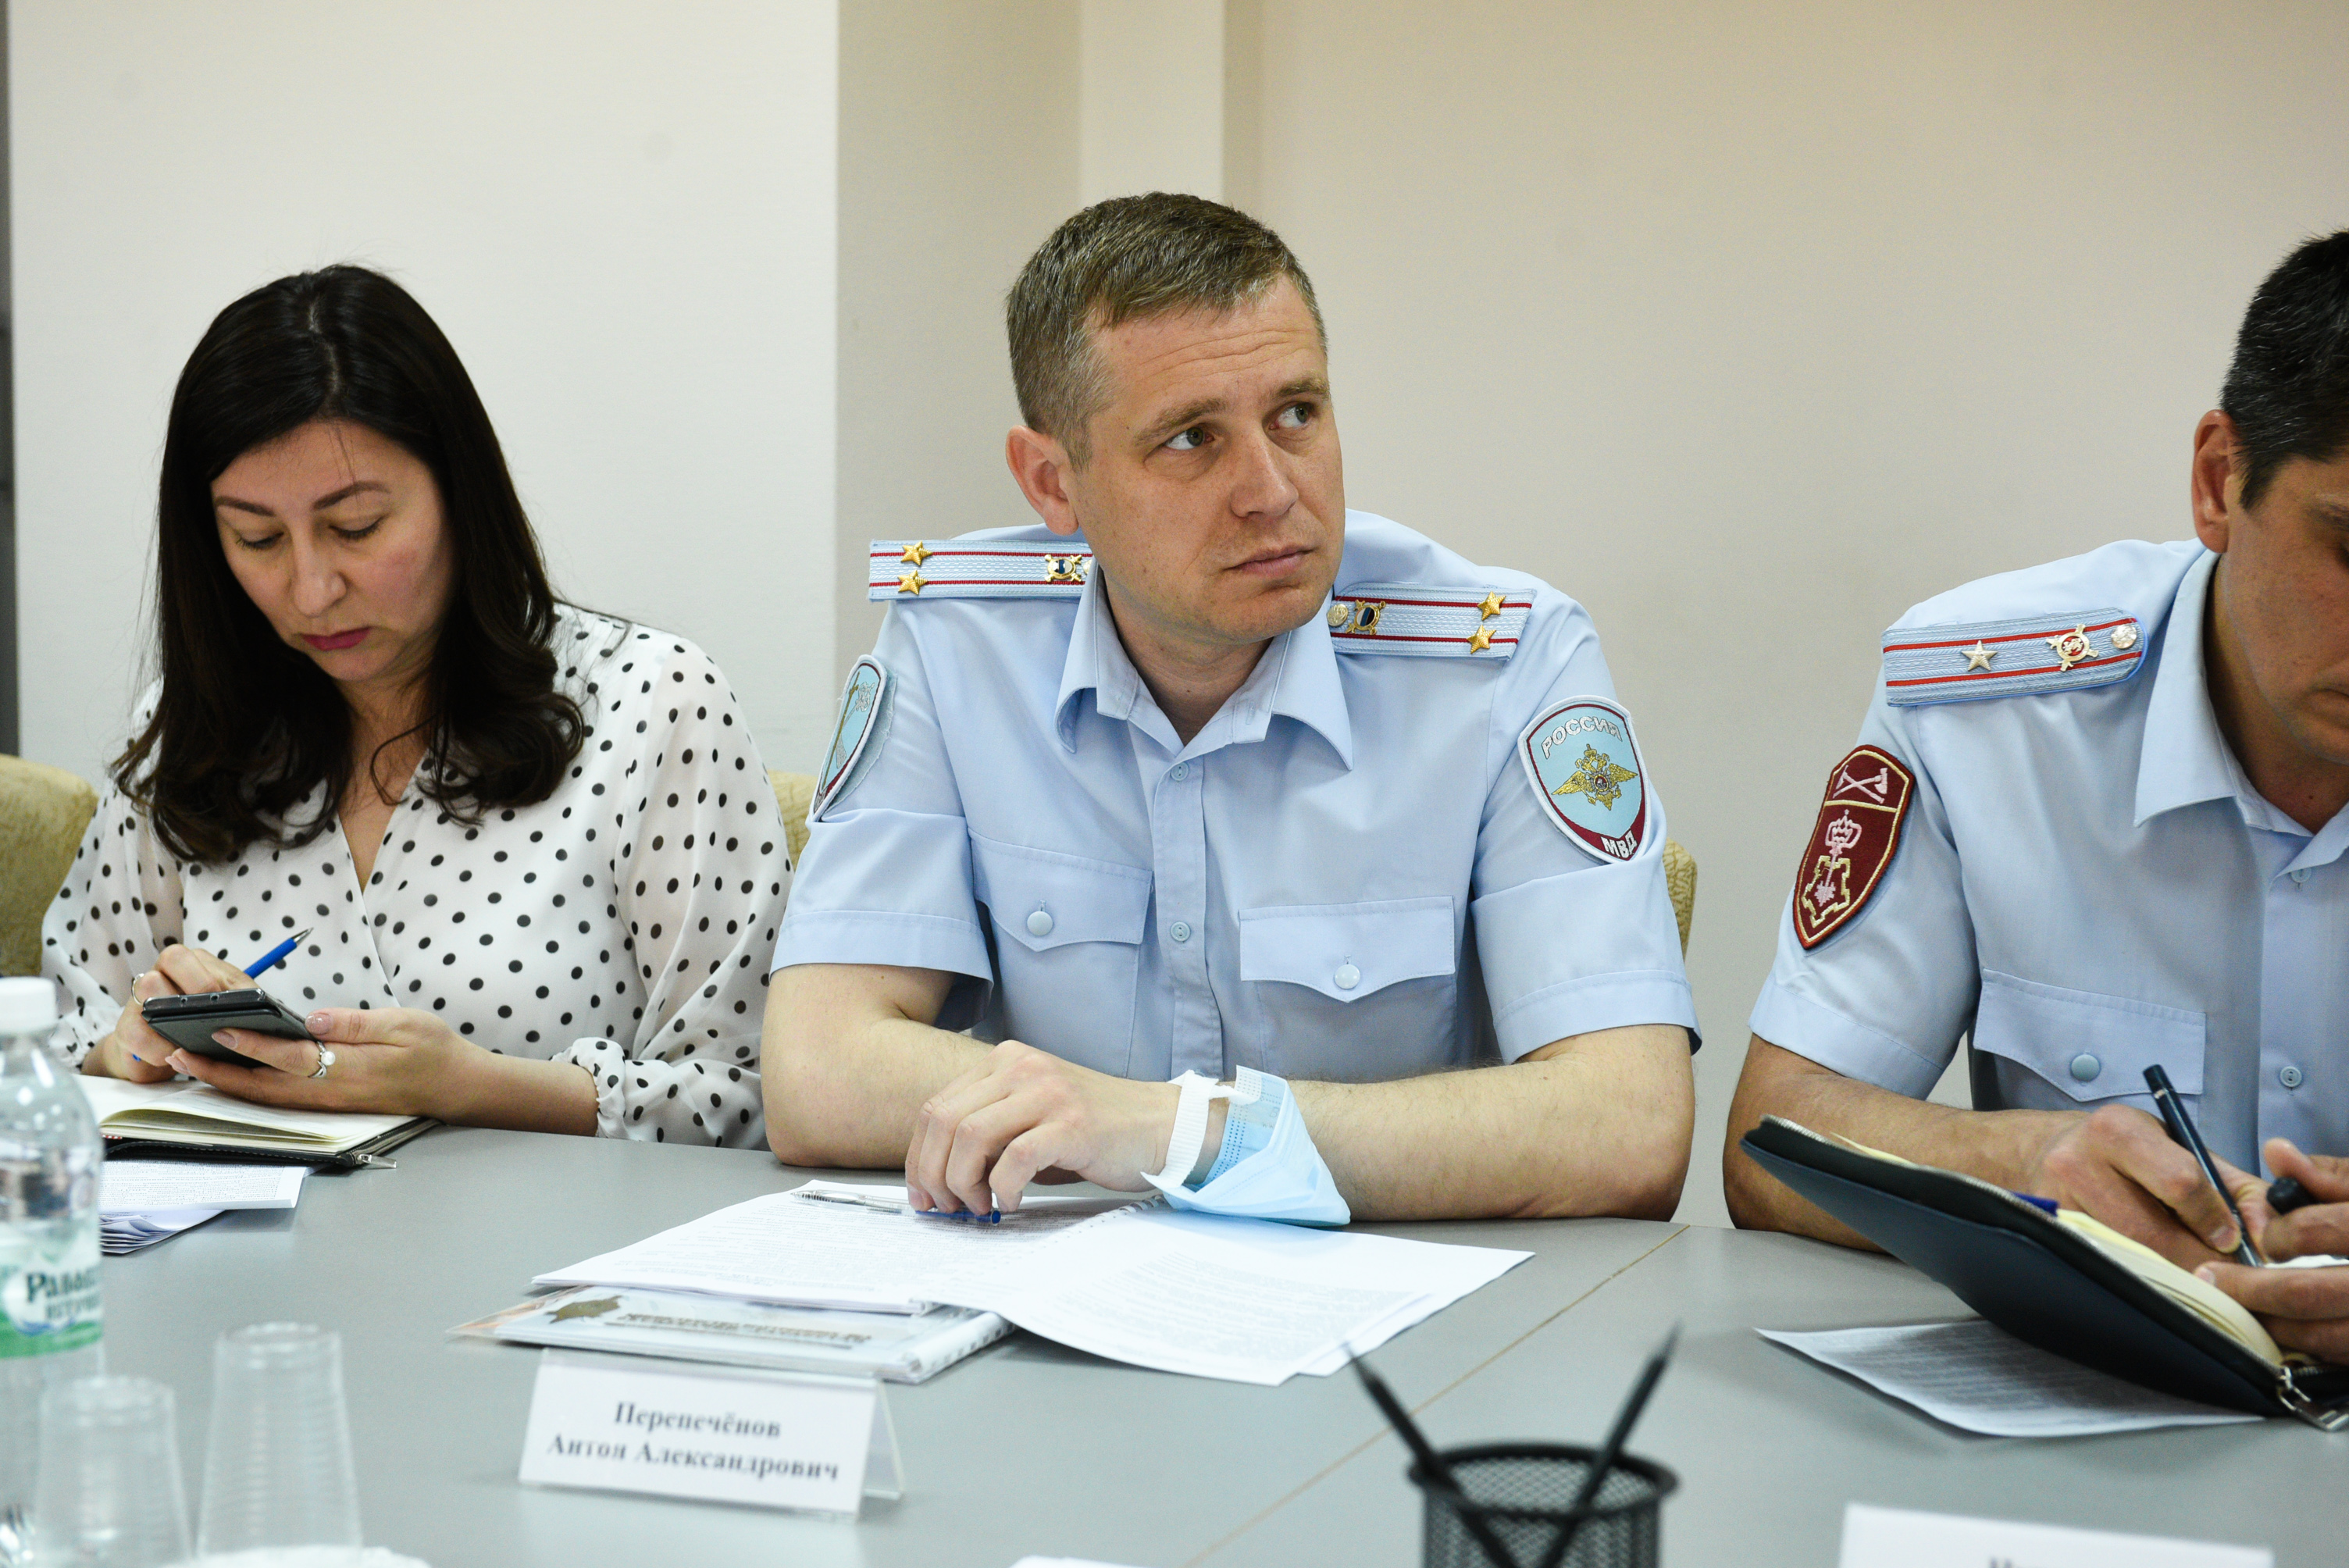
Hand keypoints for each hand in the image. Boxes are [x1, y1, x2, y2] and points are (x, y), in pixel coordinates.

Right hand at [82, 943, 249, 1082]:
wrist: (160, 1055)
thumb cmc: (197, 1026)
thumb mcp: (223, 1009)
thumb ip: (238, 999)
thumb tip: (257, 1003)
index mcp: (189, 964)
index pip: (200, 956)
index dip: (218, 977)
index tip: (237, 1001)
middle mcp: (162, 973)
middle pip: (173, 957)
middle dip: (199, 983)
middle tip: (212, 1013)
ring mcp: (139, 999)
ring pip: (149, 987)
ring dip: (174, 1015)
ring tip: (193, 1039)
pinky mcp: (126, 1030)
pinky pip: (138, 1034)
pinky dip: (160, 1049)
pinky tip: (174, 1057)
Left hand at [166, 1006, 481, 1118]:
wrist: (455, 1088)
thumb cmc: (434, 1051)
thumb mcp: (406, 1023)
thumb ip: (358, 1022)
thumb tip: (315, 1018)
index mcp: (350, 1068)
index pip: (291, 1056)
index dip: (253, 1044)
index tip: (220, 1029)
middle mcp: (330, 1092)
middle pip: (263, 1086)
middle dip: (217, 1072)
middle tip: (176, 1054)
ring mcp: (326, 1103)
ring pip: (264, 1098)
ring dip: (223, 1083)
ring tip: (188, 1064)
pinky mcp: (326, 1105)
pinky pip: (276, 1101)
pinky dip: (245, 1090)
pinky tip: (227, 1077)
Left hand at [904, 1040, 1179, 1214]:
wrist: (1158, 1125)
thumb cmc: (1092, 1131)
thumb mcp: (1030, 1119)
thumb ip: (987, 1135)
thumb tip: (939, 1182)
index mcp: (1005, 1062)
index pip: (936, 1107)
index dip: (920, 1156)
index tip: (924, 1193)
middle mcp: (1021, 1068)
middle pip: (943, 1120)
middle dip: (933, 1173)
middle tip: (946, 1207)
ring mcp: (1047, 1093)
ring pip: (970, 1136)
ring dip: (963, 1183)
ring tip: (980, 1205)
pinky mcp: (1071, 1123)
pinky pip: (1015, 1158)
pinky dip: (1003, 1188)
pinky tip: (1011, 1201)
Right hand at [2026, 1104, 2268, 1270]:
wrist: (2050, 1150)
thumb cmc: (2129, 1152)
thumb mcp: (2182, 1149)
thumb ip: (2236, 1189)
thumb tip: (2269, 1237)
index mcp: (2117, 1130)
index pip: (2180, 1181)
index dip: (2213, 1218)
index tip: (2229, 1239)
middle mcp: (2076, 1161)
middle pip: (2152, 1233)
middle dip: (2196, 1258)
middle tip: (2219, 1271)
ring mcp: (2055, 1201)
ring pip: (2129, 1258)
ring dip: (2169, 1273)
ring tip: (2186, 1269)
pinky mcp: (2048, 1233)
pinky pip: (2106, 1269)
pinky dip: (2138, 1277)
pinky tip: (2151, 1271)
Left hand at [2197, 1139, 2348, 1359]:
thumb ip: (2331, 1176)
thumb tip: (2277, 1153)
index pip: (2320, 1230)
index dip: (2281, 1234)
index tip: (2261, 1237)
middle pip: (2311, 1293)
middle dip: (2252, 1288)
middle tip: (2213, 1279)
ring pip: (2324, 1336)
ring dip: (2274, 1324)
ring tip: (2241, 1307)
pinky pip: (2342, 1356)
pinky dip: (2309, 1347)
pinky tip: (2284, 1330)